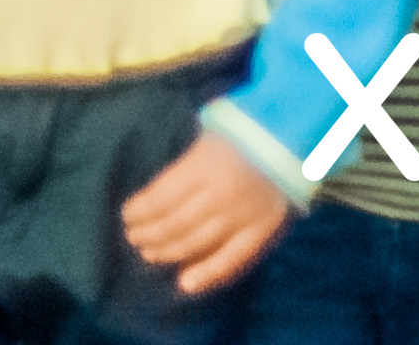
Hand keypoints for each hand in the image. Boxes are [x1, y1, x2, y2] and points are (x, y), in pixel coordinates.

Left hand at [123, 129, 292, 295]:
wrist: (291, 140)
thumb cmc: (241, 135)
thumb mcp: (207, 136)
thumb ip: (183, 167)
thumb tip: (153, 195)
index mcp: (204, 165)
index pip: (161, 197)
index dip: (140, 211)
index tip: (127, 215)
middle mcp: (220, 194)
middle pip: (174, 223)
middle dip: (149, 233)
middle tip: (134, 237)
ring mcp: (242, 215)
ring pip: (196, 242)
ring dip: (167, 251)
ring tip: (149, 253)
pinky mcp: (261, 231)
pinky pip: (232, 258)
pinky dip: (208, 273)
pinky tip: (185, 283)